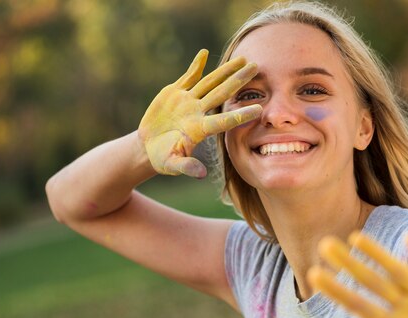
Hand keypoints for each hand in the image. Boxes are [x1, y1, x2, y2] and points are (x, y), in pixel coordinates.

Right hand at [138, 49, 261, 177]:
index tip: (260, 109)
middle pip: (222, 93)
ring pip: (210, 82)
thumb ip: (186, 167)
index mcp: (199, 129)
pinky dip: (195, 66)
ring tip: (242, 59)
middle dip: (239, 81)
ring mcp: (188, 101)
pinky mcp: (175, 94)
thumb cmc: (162, 159)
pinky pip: (188, 77)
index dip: (241, 115)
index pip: (224, 121)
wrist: (148, 147)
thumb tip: (201, 174)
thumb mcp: (172, 164)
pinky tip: (205, 54)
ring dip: (225, 70)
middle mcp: (198, 113)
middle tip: (257, 68)